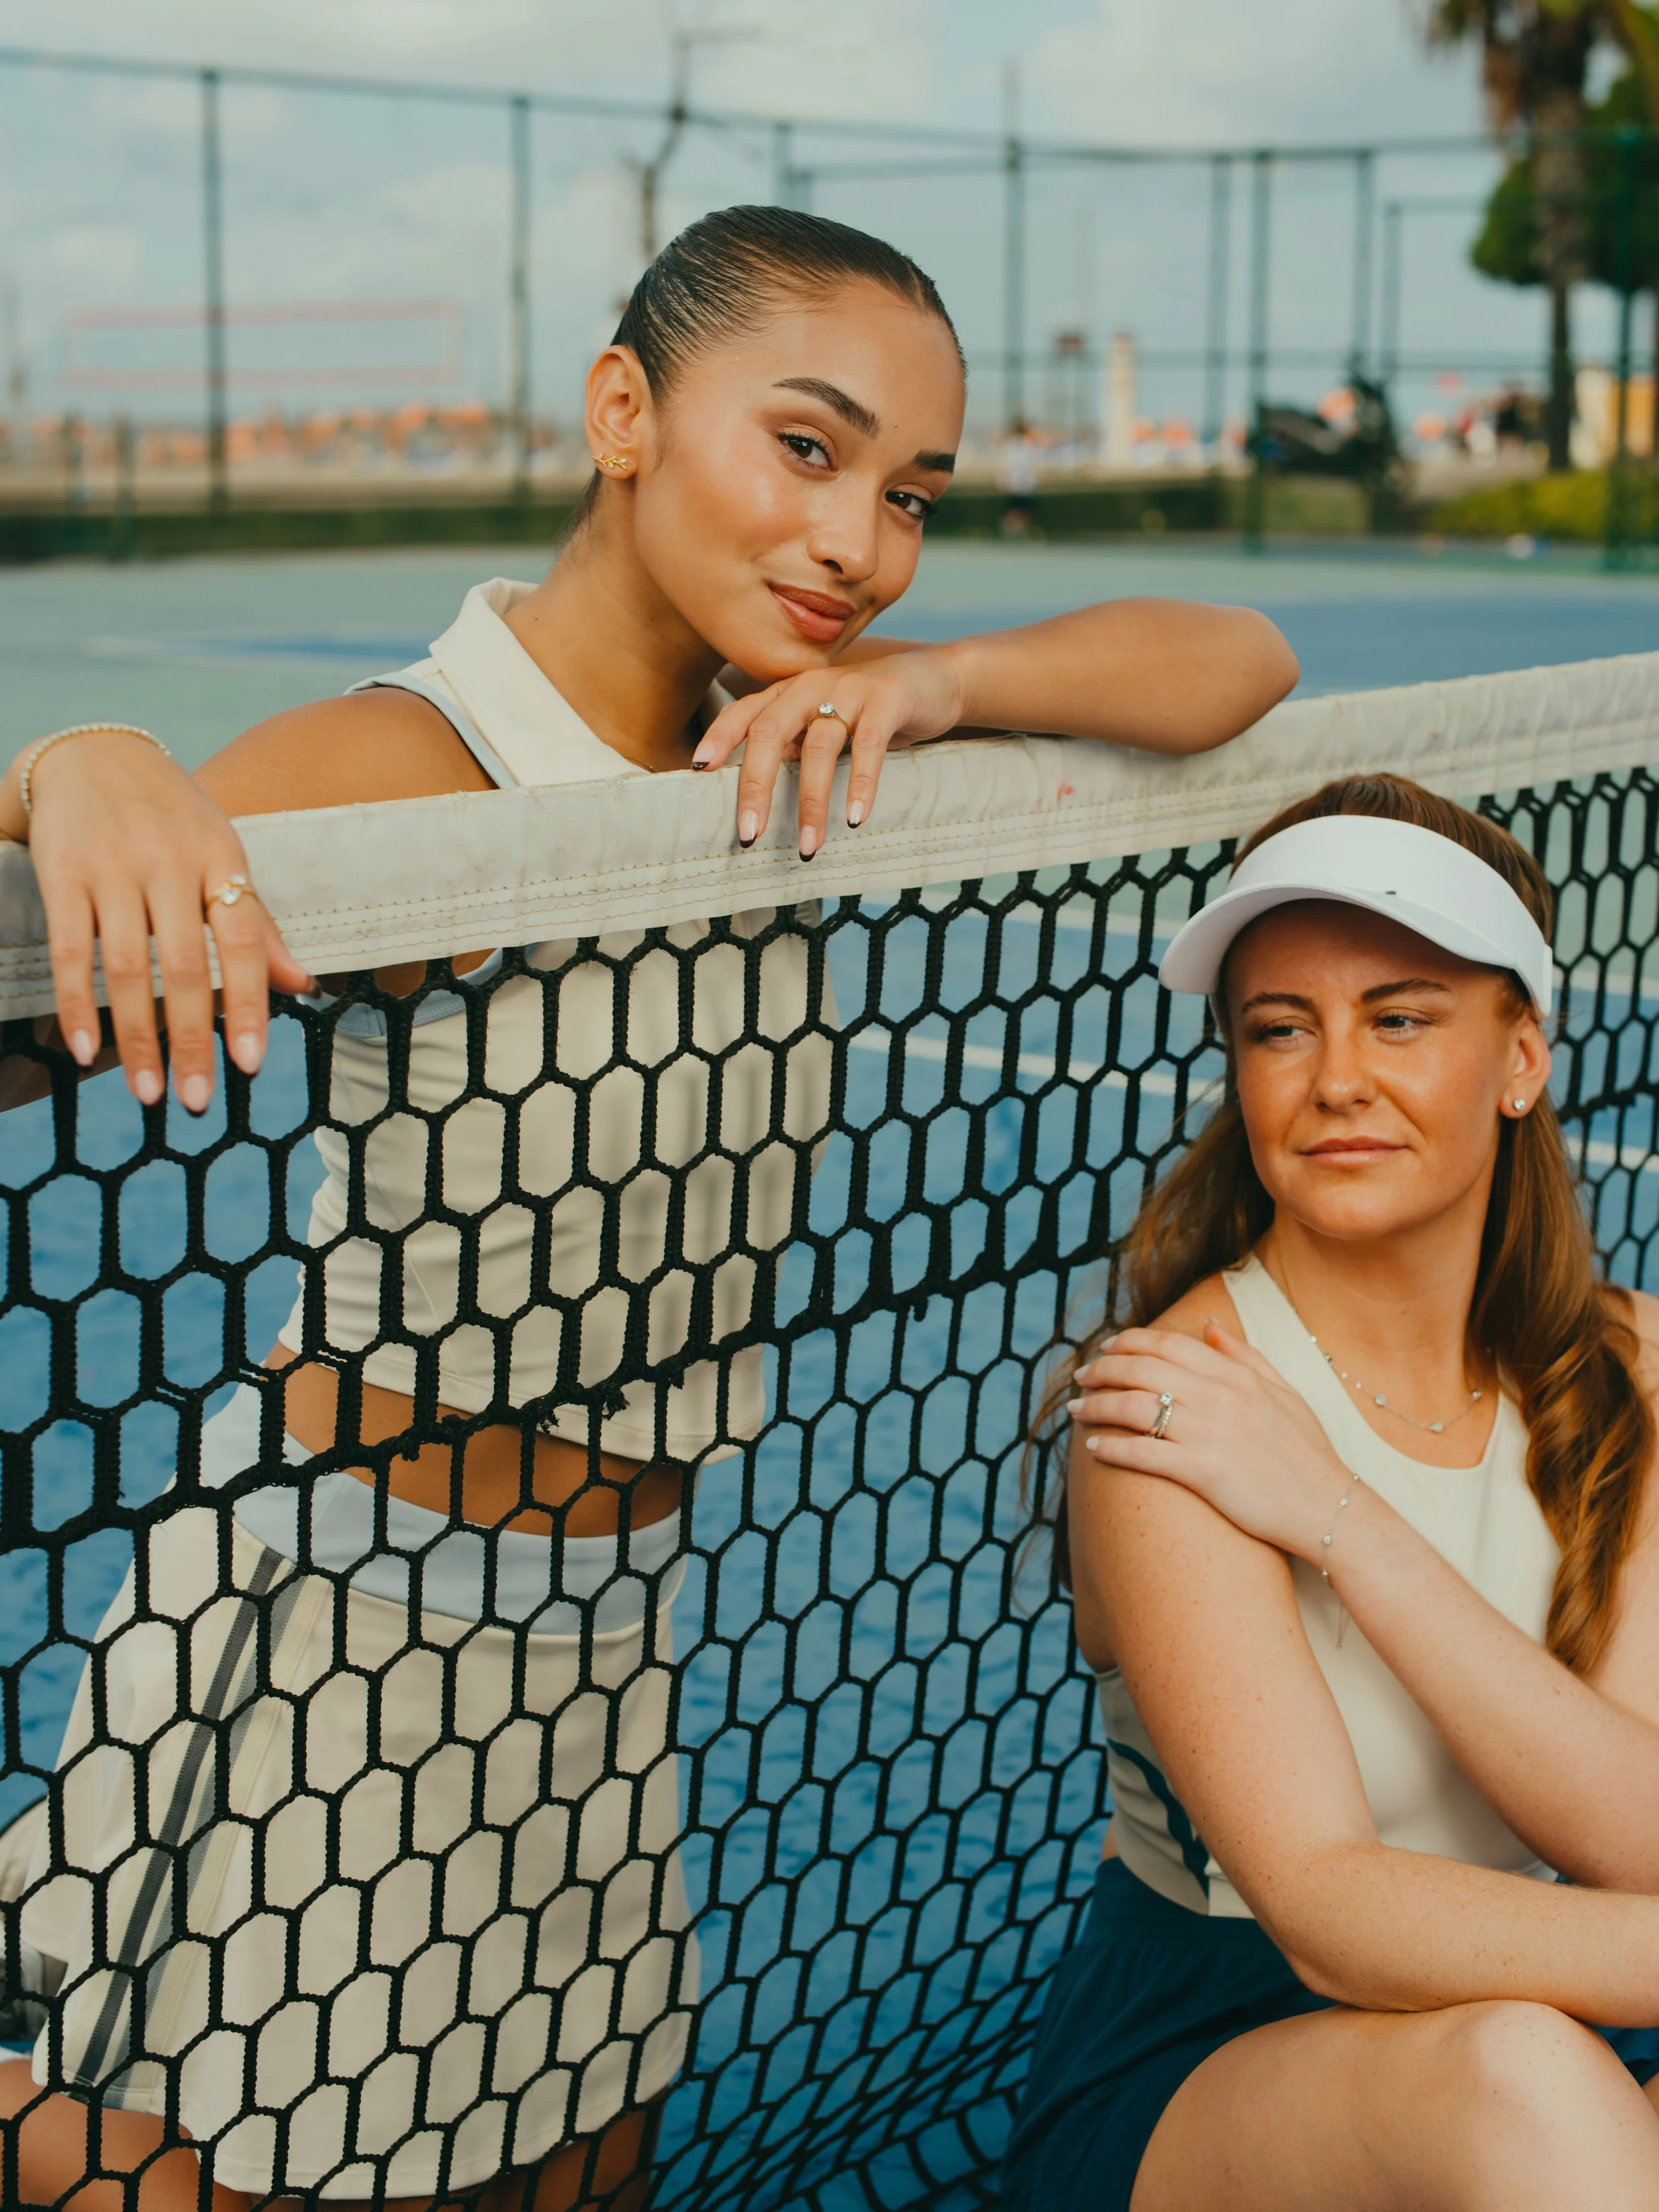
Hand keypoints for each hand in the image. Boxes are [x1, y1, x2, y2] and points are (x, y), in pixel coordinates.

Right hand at [2, 729, 314, 1110]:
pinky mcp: (63, 872)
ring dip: (138, 1038)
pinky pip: (73, 950)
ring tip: (149, 1093)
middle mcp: (170, 862)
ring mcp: (114, 867)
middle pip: (186, 966)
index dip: (247, 1005)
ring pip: (130, 967)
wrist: (91, 753)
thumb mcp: (222, 855)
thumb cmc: (170, 818)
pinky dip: (79, 1004)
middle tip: (198, 1101)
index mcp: (221, 858)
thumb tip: (306, 987)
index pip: (243, 943)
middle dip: (192, 1040)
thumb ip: (257, 923)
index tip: (249, 1064)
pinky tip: (86, 1051)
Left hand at [691, 646, 967, 859]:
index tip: (697, 772)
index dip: (718, 738)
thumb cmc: (869, 714)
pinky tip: (855, 818)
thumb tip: (756, 796)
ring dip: (810, 803)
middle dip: (756, 787)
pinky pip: (868, 745)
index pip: (744, 713)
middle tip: (749, 835)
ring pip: (818, 746)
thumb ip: (793, 748)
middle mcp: (811, 686)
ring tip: (807, 847)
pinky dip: (860, 784)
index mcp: (788, 693)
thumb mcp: (825, 727)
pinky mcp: (888, 700)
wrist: (935, 681)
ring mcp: (850, 689)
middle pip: (770, 732)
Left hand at [1068, 1321, 1352, 1562]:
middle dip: (1101, 1370)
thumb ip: (1244, 1355)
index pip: (1167, 1345)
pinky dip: (1112, 1447)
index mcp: (1235, 1375)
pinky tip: (1094, 1447)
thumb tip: (1209, 1325)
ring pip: (1134, 1407)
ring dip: (1096, 1406)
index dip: (1129, 1343)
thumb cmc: (1307, 1452)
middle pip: (1141, 1370)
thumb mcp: (1284, 1391)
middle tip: (1080, 1378)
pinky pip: (1143, 1453)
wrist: (1327, 1506)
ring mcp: (1209, 1434)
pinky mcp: (1203, 1472)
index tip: (1106, 1348)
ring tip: (1076, 1411)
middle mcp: (1219, 1397)